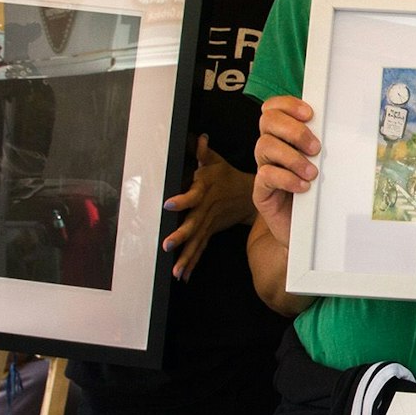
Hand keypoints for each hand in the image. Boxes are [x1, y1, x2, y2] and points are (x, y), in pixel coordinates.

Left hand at [162, 135, 253, 279]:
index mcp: (205, 190)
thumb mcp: (216, 161)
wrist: (248, 195)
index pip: (193, 195)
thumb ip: (203, 152)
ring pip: (197, 241)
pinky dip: (192, 262)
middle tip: (168, 246)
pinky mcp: (210, 232)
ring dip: (187, 257)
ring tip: (176, 271)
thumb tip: (198, 139)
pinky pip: (201, 248)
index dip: (182, 199)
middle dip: (181, 236)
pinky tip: (183, 275)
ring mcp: (209, 223)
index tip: (168, 204)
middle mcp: (206, 209)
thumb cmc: (226, 176)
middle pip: (194, 223)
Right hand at [251, 96, 318, 245]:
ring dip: (292, 156)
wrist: (306, 230)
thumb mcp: (322, 165)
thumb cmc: (316, 194)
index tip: (310, 114)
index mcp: (283, 136)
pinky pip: (265, 175)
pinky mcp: (261, 191)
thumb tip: (339, 128)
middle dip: (294, 130)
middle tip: (316, 147)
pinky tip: (303, 186)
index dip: (288, 105)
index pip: (273, 108)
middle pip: (267, 121)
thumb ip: (322, 146)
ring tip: (312, 172)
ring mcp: (263, 169)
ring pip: (264, 146)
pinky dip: (287, 178)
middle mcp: (270, 149)